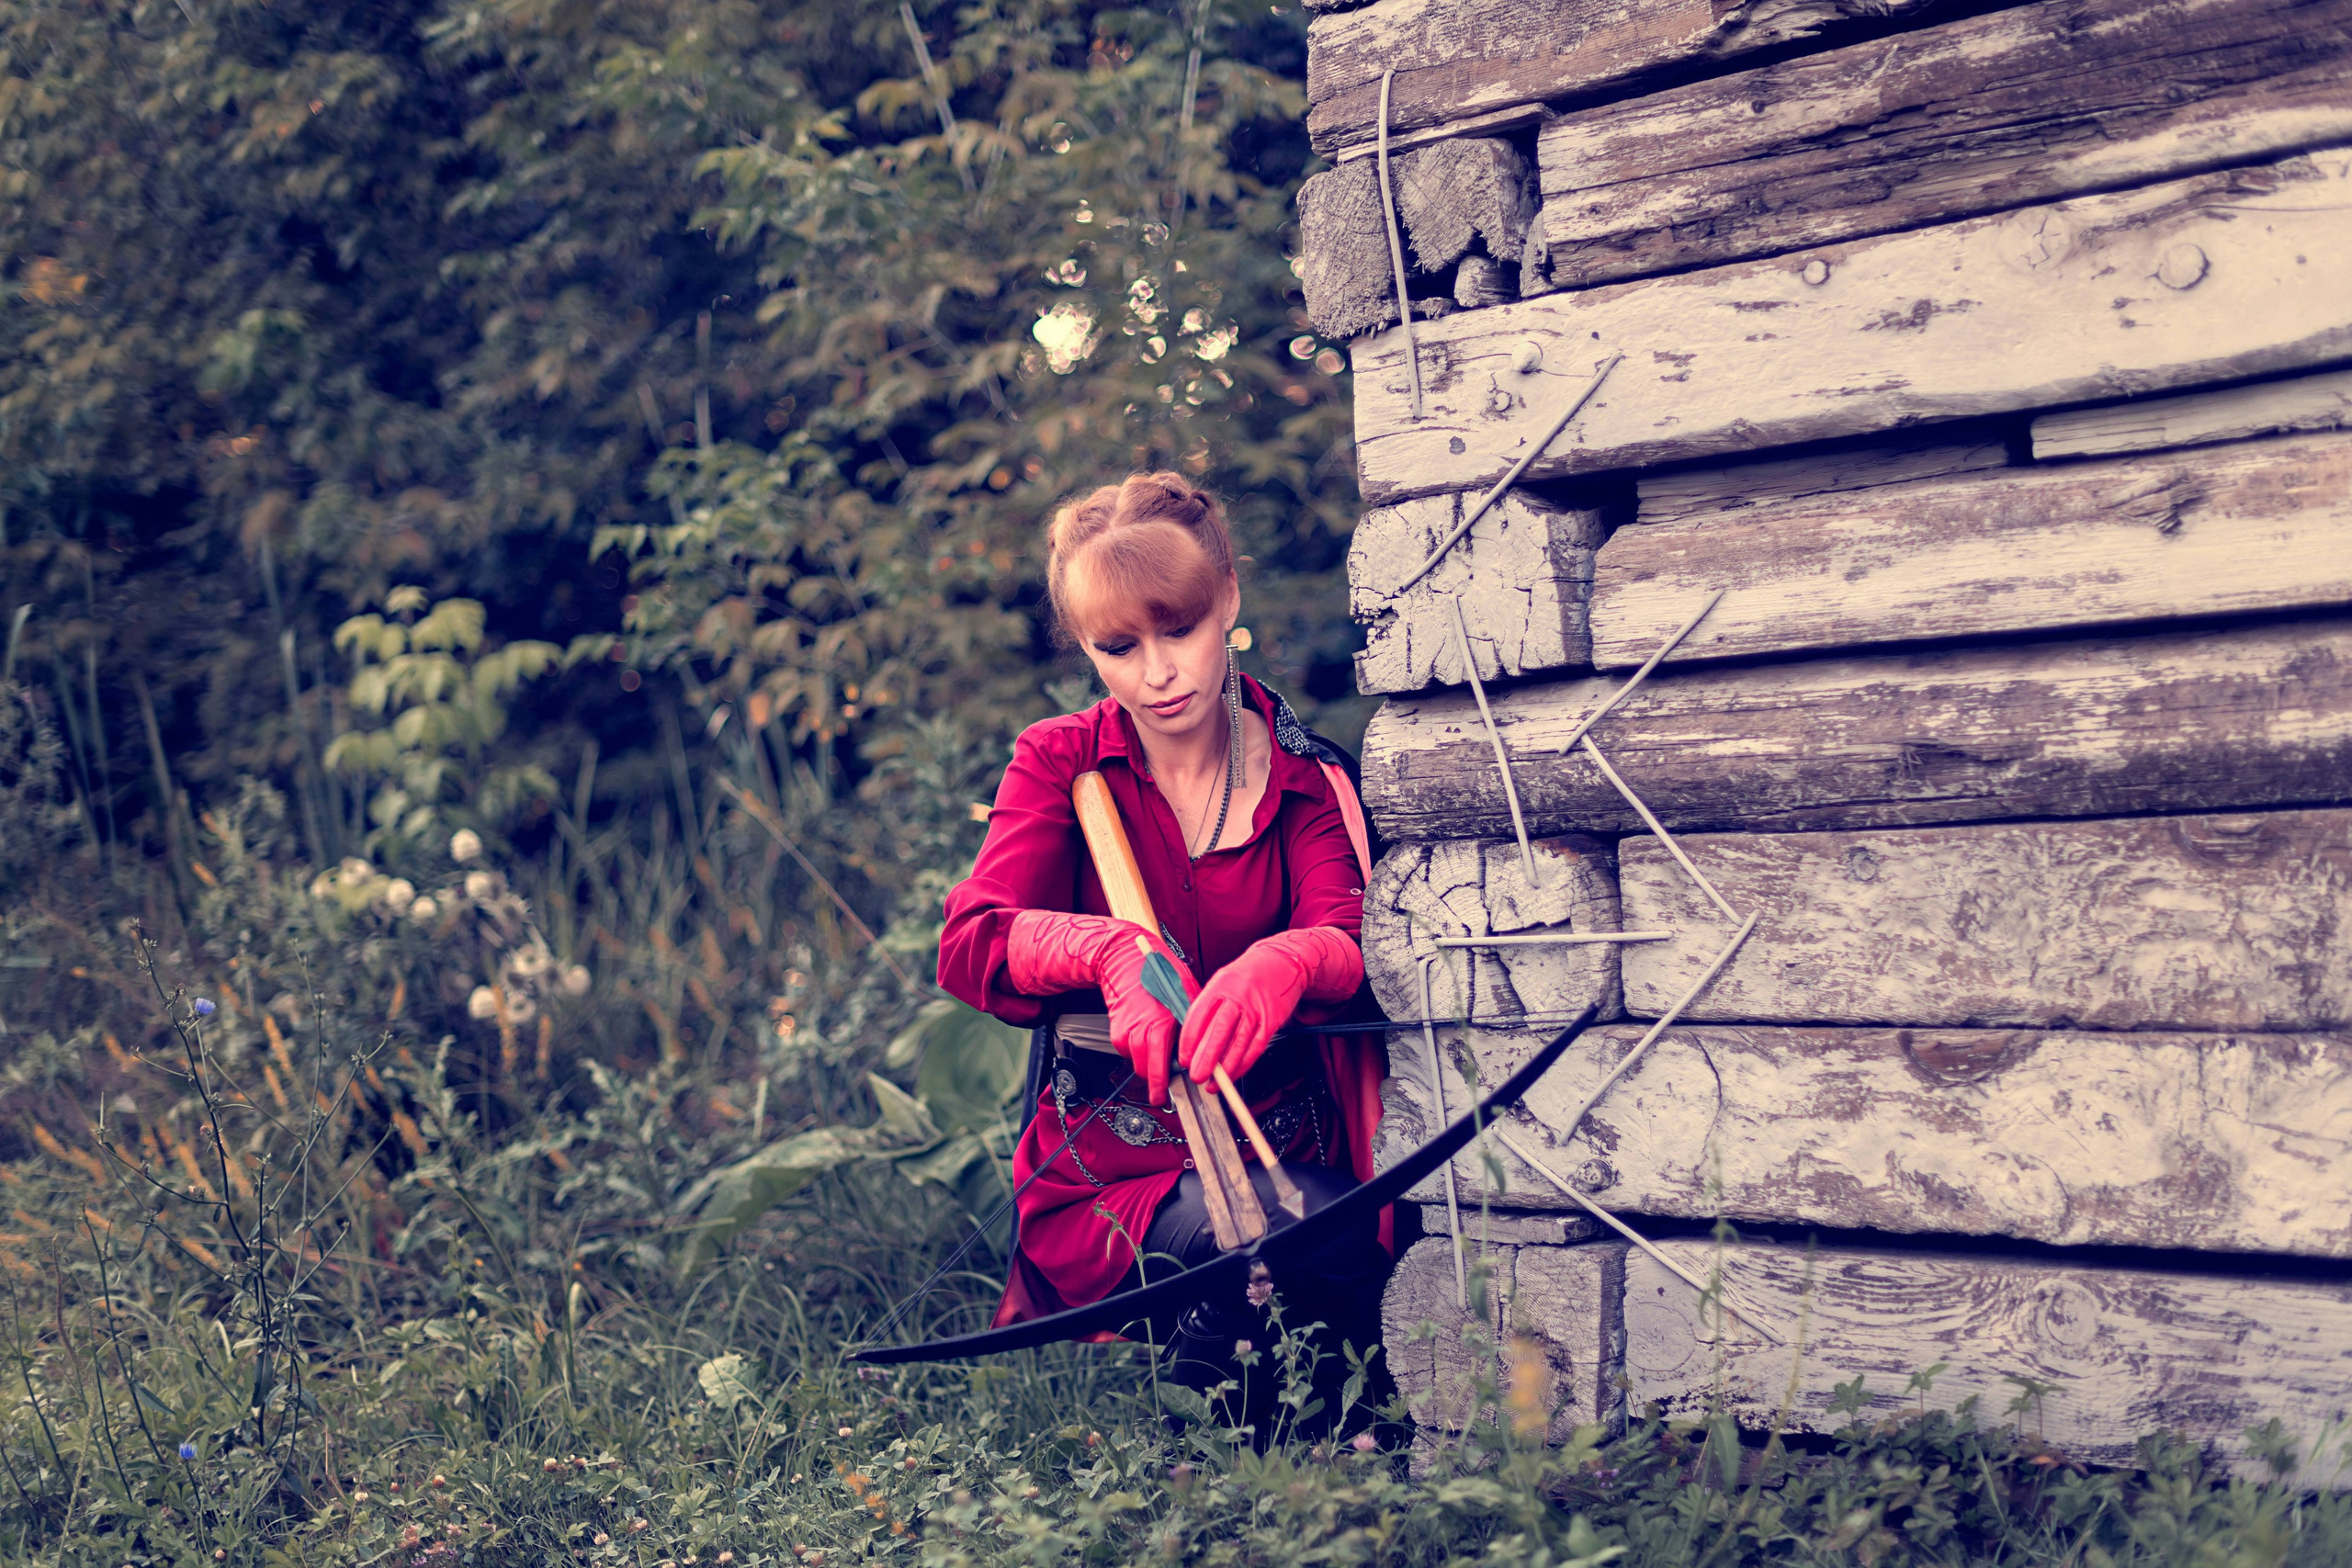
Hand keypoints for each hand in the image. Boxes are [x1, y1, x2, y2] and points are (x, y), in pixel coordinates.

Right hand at [1006, 910, 1195, 1104]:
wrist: (1122, 958)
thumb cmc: (1157, 969)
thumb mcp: (1186, 992)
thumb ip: (1193, 1020)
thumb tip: (1205, 1041)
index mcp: (1160, 1023)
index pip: (1161, 1066)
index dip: (1165, 1085)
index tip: (1167, 1096)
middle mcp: (1140, 1030)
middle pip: (1146, 1071)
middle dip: (1156, 1080)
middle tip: (1163, 1087)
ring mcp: (1125, 1031)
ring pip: (1136, 1062)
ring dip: (1147, 1064)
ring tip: (1158, 1058)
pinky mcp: (1115, 1029)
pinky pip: (1127, 1050)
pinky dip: (1136, 1050)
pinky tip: (1145, 1038)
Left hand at [1180, 926, 1362, 1087]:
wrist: (1282, 962)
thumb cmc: (1247, 974)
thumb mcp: (1221, 981)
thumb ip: (1207, 1006)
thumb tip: (1192, 1039)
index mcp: (1219, 986)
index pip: (1198, 1017)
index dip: (1189, 1041)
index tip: (1184, 1058)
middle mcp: (1237, 997)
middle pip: (1218, 1033)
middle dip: (1205, 1059)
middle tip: (1196, 1075)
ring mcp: (1256, 1010)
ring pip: (1238, 1044)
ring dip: (1224, 1068)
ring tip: (1213, 1084)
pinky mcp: (1271, 1021)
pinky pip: (1256, 1047)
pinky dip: (1243, 1064)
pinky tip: (1233, 1074)